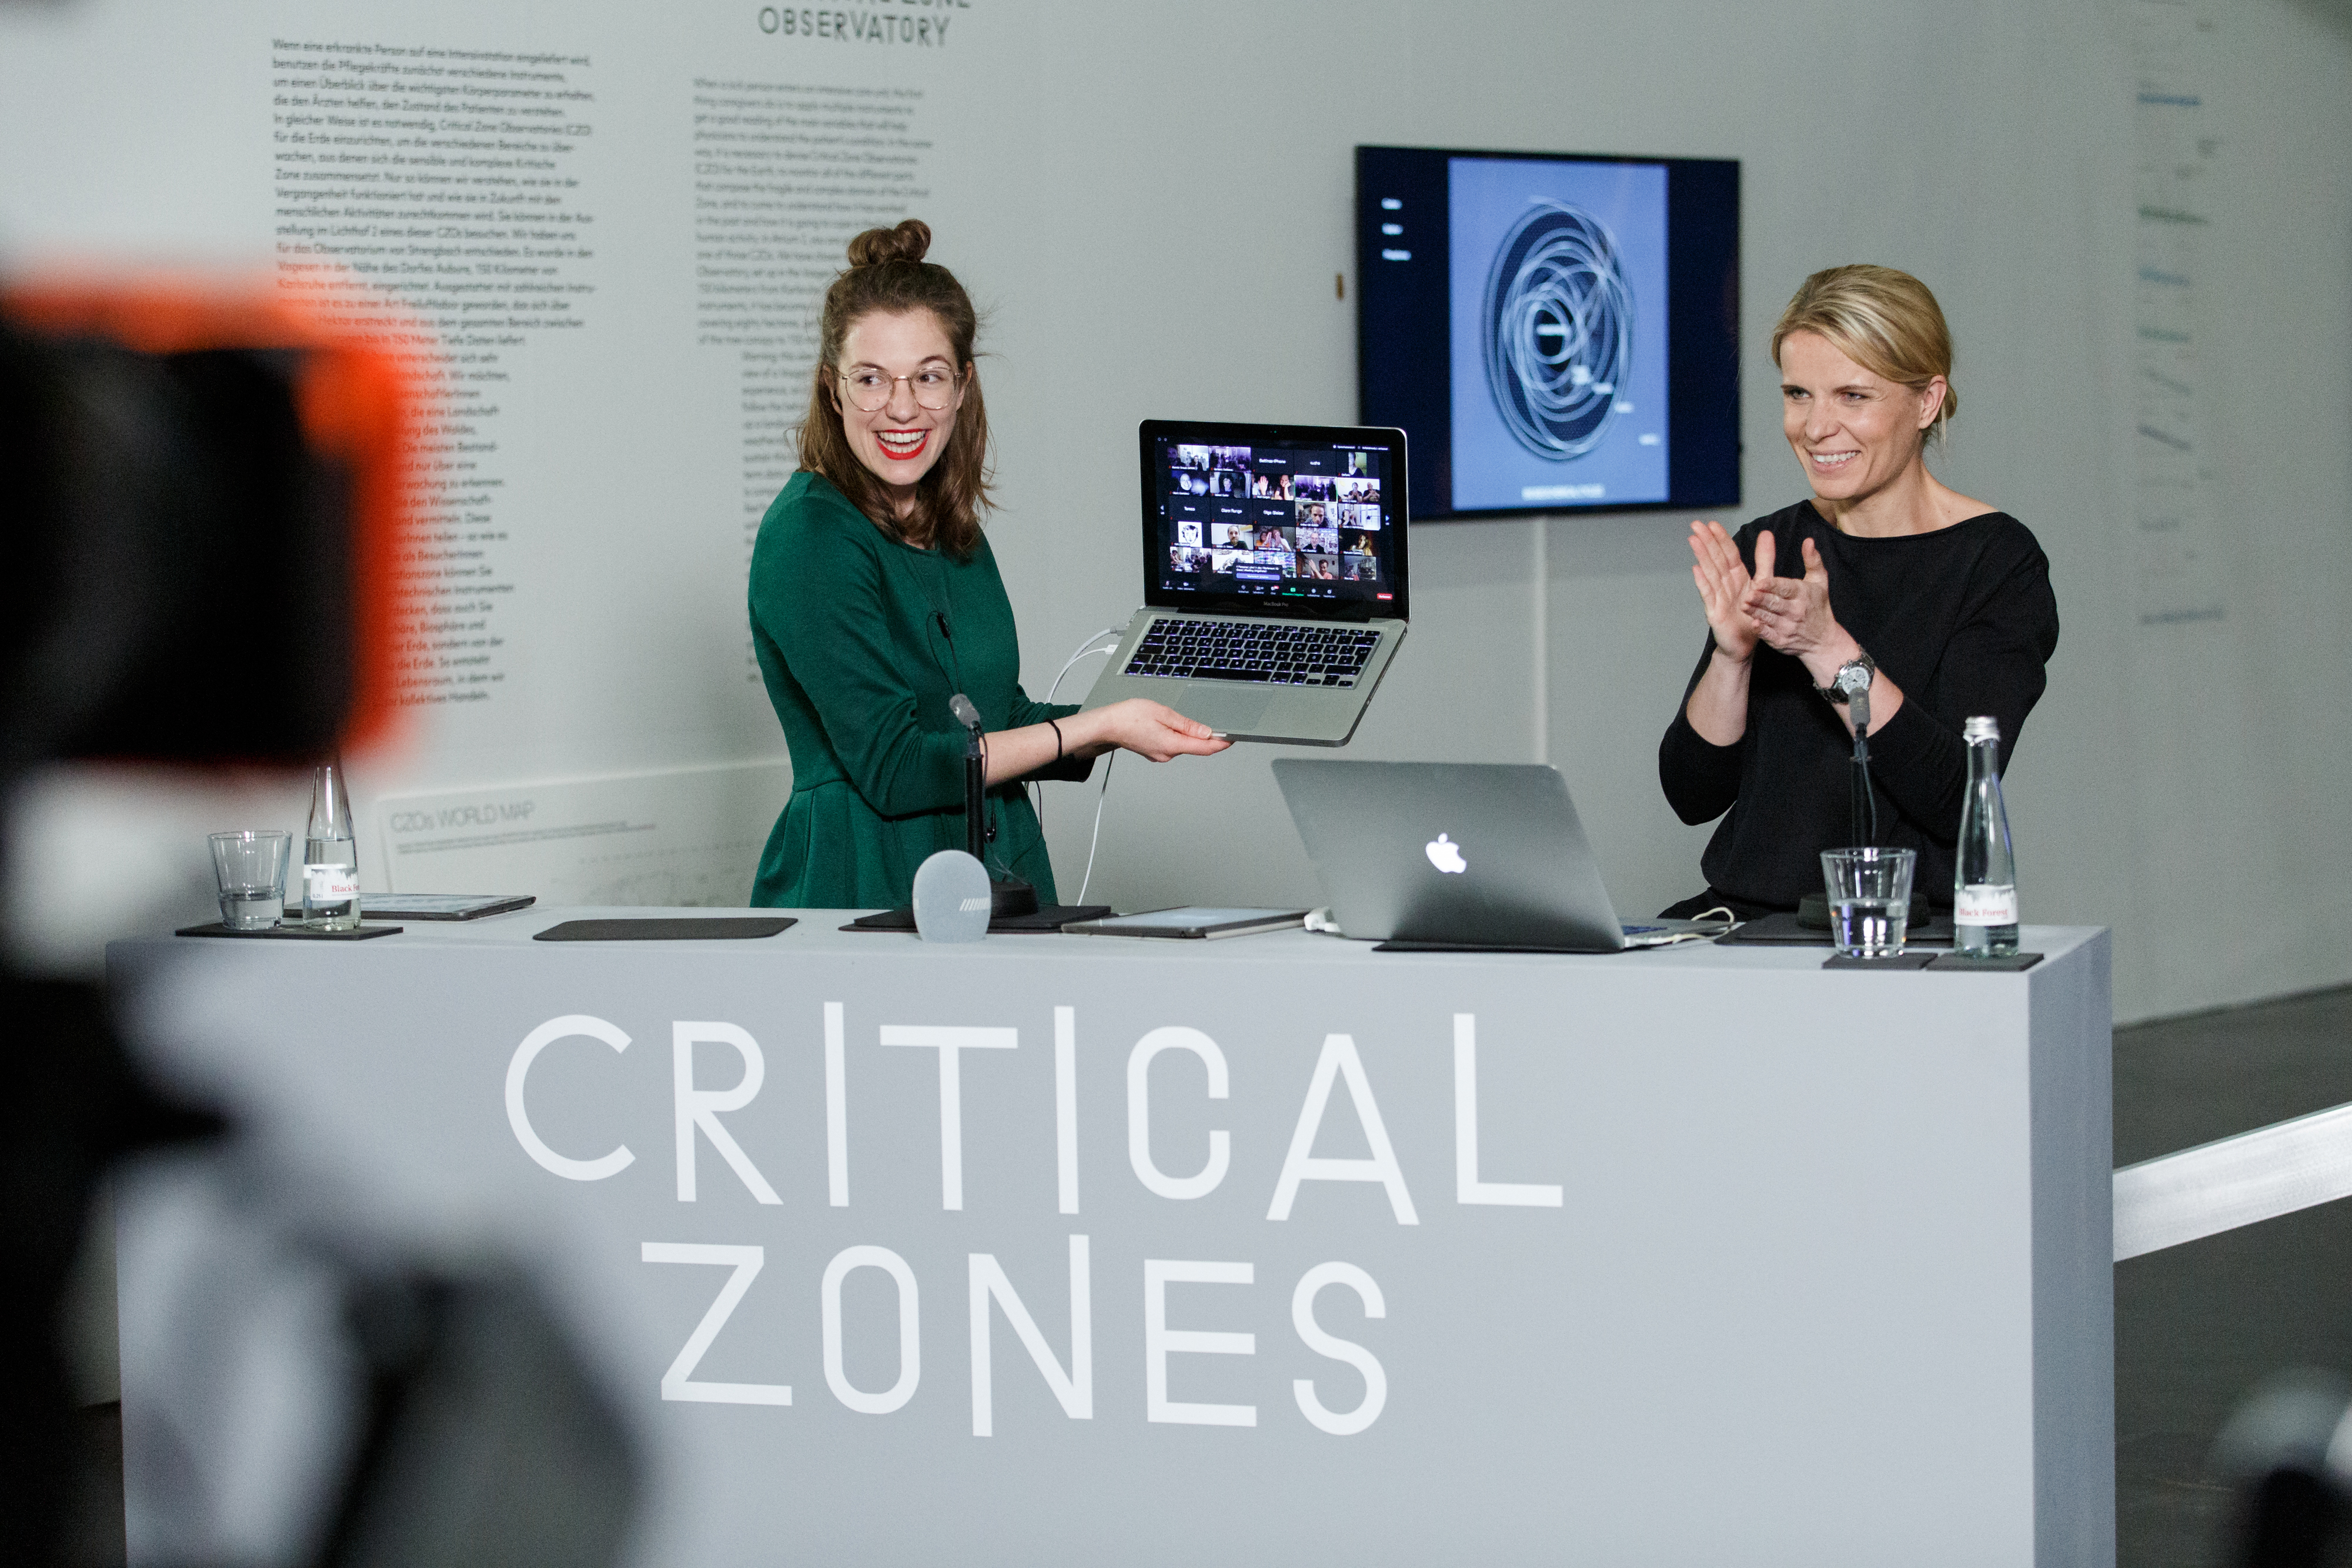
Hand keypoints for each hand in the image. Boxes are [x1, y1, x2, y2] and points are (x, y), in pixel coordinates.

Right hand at [1074, 699, 1232, 762]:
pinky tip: (1171, 726)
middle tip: (1218, 724)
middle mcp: (1167, 754)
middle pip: (1195, 747)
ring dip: (1190, 735)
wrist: (1106, 725)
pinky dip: (1178, 737)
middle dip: (1207, 737)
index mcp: (1171, 745)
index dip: (1222, 743)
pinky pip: (1173, 745)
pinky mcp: (1154, 752)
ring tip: (1185, 720)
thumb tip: (1206, 732)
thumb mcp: (1162, 713)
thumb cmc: (1129, 716)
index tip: (1234, 738)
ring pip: (1183, 745)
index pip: (1204, 748)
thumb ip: (1186, 724)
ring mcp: (1160, 755)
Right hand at [1686, 521, 1758, 662]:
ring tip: (1693, 540)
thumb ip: (1765, 559)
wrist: (1745, 644)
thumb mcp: (1764, 583)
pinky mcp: (1714, 612)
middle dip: (1706, 541)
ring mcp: (1718, 597)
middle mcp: (1726, 584)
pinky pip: (1708, 595)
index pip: (1728, 553)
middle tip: (1696, 524)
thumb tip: (1766, 533)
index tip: (1713, 524)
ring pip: (1710, 572)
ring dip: (1701, 556)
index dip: (1721, 538)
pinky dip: (1702, 582)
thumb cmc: (1752, 615)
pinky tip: (1696, 570)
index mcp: (1738, 577)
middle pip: (1716, 559)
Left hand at [1741, 534, 1854, 669]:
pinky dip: (1762, 630)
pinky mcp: (1780, 640)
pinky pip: (1769, 635)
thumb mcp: (1820, 582)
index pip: (1786, 588)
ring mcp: (1788, 627)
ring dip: (1756, 612)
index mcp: (1803, 594)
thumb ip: (1813, 560)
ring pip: (1769, 618)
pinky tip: (1753, 624)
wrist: (1823, 640)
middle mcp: (1795, 611)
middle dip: (1762, 599)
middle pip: (1776, 604)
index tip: (1760, 581)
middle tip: (1749, 594)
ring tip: (1744, 605)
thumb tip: (1808, 541)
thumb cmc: (1818, 606)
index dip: (1773, 586)